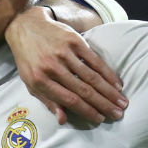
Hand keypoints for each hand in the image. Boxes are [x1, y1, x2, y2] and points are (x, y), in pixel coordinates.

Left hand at [6, 4, 124, 124]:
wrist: (26, 27)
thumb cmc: (28, 59)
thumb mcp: (30, 82)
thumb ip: (47, 101)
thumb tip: (63, 120)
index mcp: (40, 80)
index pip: (69, 99)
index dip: (87, 111)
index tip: (100, 119)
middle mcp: (52, 67)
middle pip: (84, 90)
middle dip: (104, 104)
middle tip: (118, 114)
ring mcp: (64, 53)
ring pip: (92, 77)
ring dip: (109, 92)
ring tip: (122, 102)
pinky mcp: (74, 41)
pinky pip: (94, 60)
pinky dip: (107, 73)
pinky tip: (117, 83)